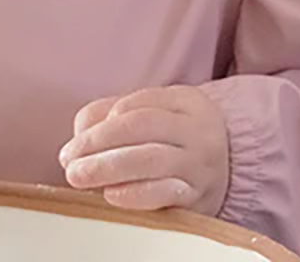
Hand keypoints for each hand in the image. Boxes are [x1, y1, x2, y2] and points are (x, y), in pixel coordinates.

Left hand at [60, 85, 229, 216]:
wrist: (230, 169)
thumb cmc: (179, 140)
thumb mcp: (158, 115)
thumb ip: (116, 115)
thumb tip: (80, 132)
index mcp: (186, 101)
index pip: (139, 105)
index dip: (103, 123)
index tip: (74, 144)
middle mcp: (198, 129)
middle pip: (143, 128)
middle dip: (99, 144)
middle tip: (69, 162)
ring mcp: (201, 164)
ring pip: (152, 159)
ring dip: (109, 169)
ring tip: (79, 177)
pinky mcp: (199, 198)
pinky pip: (166, 194)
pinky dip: (135, 194)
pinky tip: (111, 195)